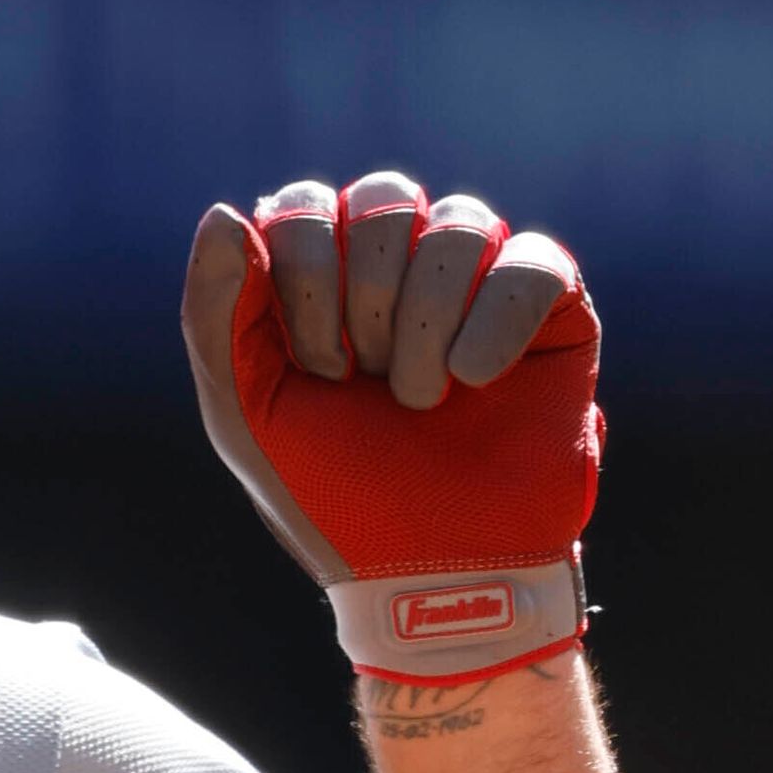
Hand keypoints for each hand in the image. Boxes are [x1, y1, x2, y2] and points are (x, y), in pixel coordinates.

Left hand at [181, 168, 597, 687]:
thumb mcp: (249, 415)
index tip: (315, 368)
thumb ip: (217, 315)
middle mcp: (405, 265)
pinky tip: (477, 384)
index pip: (306, 205)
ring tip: (421, 401)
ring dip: (425, 324)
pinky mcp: (555, 310)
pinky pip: (533, 262)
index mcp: (327, 278)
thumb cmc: (337, 496)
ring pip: (462, 222)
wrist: (431, 573)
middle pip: (383, 199)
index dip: (303, 275)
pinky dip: (494, 326)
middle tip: (365, 384)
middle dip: (364, 301)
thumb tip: (227, 212)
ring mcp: (482, 281)